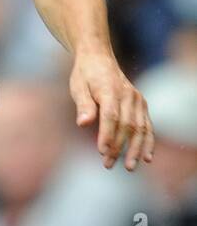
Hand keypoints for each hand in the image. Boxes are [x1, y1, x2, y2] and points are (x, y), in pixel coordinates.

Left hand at [69, 51, 153, 171]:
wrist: (99, 58)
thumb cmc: (85, 75)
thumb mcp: (78, 87)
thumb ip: (83, 105)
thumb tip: (83, 123)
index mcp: (110, 90)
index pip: (111, 116)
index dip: (107, 135)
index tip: (102, 152)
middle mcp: (128, 95)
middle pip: (126, 125)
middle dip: (118, 148)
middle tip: (108, 165)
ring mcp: (137, 100)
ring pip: (140, 128)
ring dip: (135, 149)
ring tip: (129, 167)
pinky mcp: (142, 104)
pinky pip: (147, 125)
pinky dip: (148, 142)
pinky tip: (146, 157)